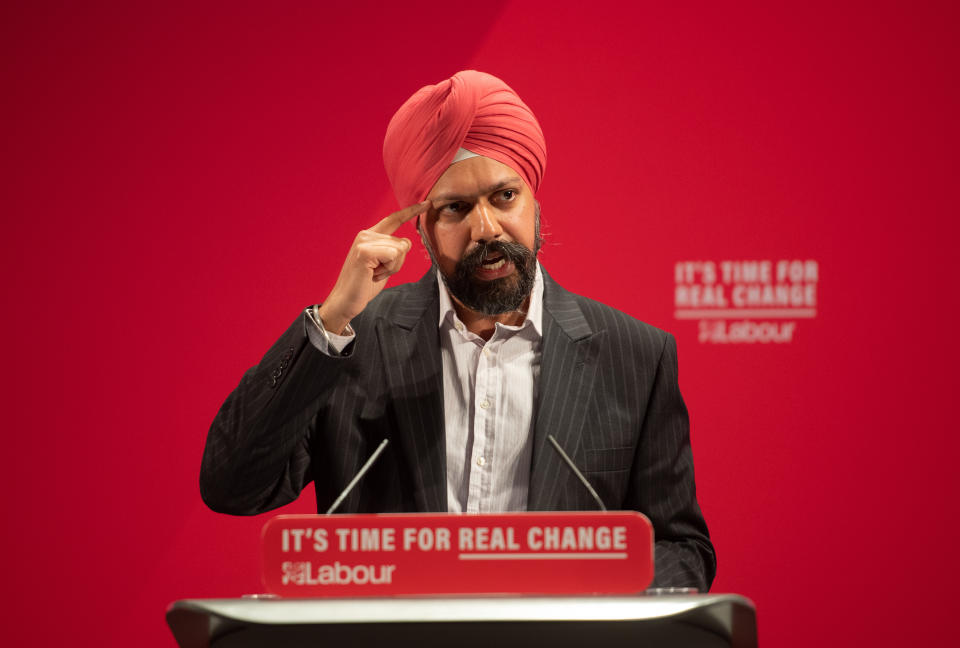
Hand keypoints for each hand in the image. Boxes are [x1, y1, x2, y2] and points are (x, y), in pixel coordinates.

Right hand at [317, 201, 429, 333]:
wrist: (346, 301)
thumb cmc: (364, 285)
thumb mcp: (384, 265)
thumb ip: (394, 251)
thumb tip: (406, 243)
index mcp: (370, 236)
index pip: (394, 219)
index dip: (411, 211)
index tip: (427, 203)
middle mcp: (366, 234)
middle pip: (404, 243)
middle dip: (398, 263)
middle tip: (378, 273)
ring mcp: (364, 241)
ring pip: (400, 250)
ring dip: (392, 268)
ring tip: (374, 274)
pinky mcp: (364, 251)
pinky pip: (393, 255)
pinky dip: (388, 269)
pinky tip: (373, 274)